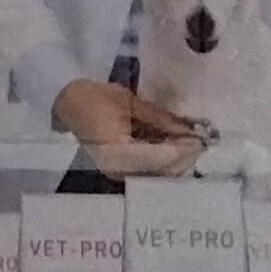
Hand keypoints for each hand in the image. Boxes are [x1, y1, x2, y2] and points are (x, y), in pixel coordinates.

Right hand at [50, 78, 201, 177]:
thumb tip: (191, 129)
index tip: (202, 140)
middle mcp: (119, 170)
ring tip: (190, 141)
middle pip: (162, 171)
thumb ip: (162, 119)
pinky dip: (163, 158)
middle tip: (200, 140)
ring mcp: (119, 173)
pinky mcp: (121, 171)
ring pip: (158, 173)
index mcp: (118, 152)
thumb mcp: (131, 103)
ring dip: (176, 159)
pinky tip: (173, 145)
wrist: (67, 103)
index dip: (184, 150)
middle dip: (183, 157)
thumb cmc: (96, 98)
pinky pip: (149, 169)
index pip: (160, 158)